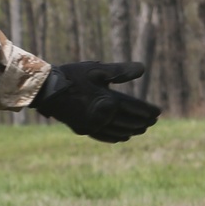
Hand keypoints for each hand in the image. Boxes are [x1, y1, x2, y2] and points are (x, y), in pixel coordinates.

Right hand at [29, 61, 160, 142]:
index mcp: (108, 102)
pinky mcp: (83, 129)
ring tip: (140, 129)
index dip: (147, 111)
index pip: (134, 109)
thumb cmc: (72, 76)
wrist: (46, 90)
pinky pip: (103, 136)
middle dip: (142, 122)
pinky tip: (120, 137)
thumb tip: (143, 68)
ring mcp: (92, 126)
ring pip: (117, 131)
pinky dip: (115, 137)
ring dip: (131, 130)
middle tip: (153, 122)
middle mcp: (102, 117)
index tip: (158, 112)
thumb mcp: (97, 70)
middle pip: (128, 122)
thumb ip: (121, 71)